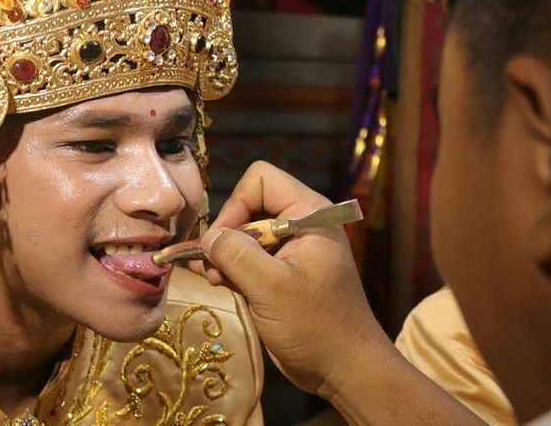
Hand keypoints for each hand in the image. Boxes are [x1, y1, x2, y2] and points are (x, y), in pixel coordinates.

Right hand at [196, 161, 392, 397]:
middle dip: (226, 234)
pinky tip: (219, 284)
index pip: (261, 180)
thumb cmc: (316, 326)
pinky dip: (232, 268)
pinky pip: (250, 258)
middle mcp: (301, 226)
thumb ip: (237, 255)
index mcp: (309, 215)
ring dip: (225, 255)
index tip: (224, 242)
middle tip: (214, 268)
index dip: (236, 205)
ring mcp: (292, 251)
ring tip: (216, 281)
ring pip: (245, 233)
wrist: (344, 371)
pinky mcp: (283, 274)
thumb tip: (207, 238)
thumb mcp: (272, 288)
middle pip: (249, 206)